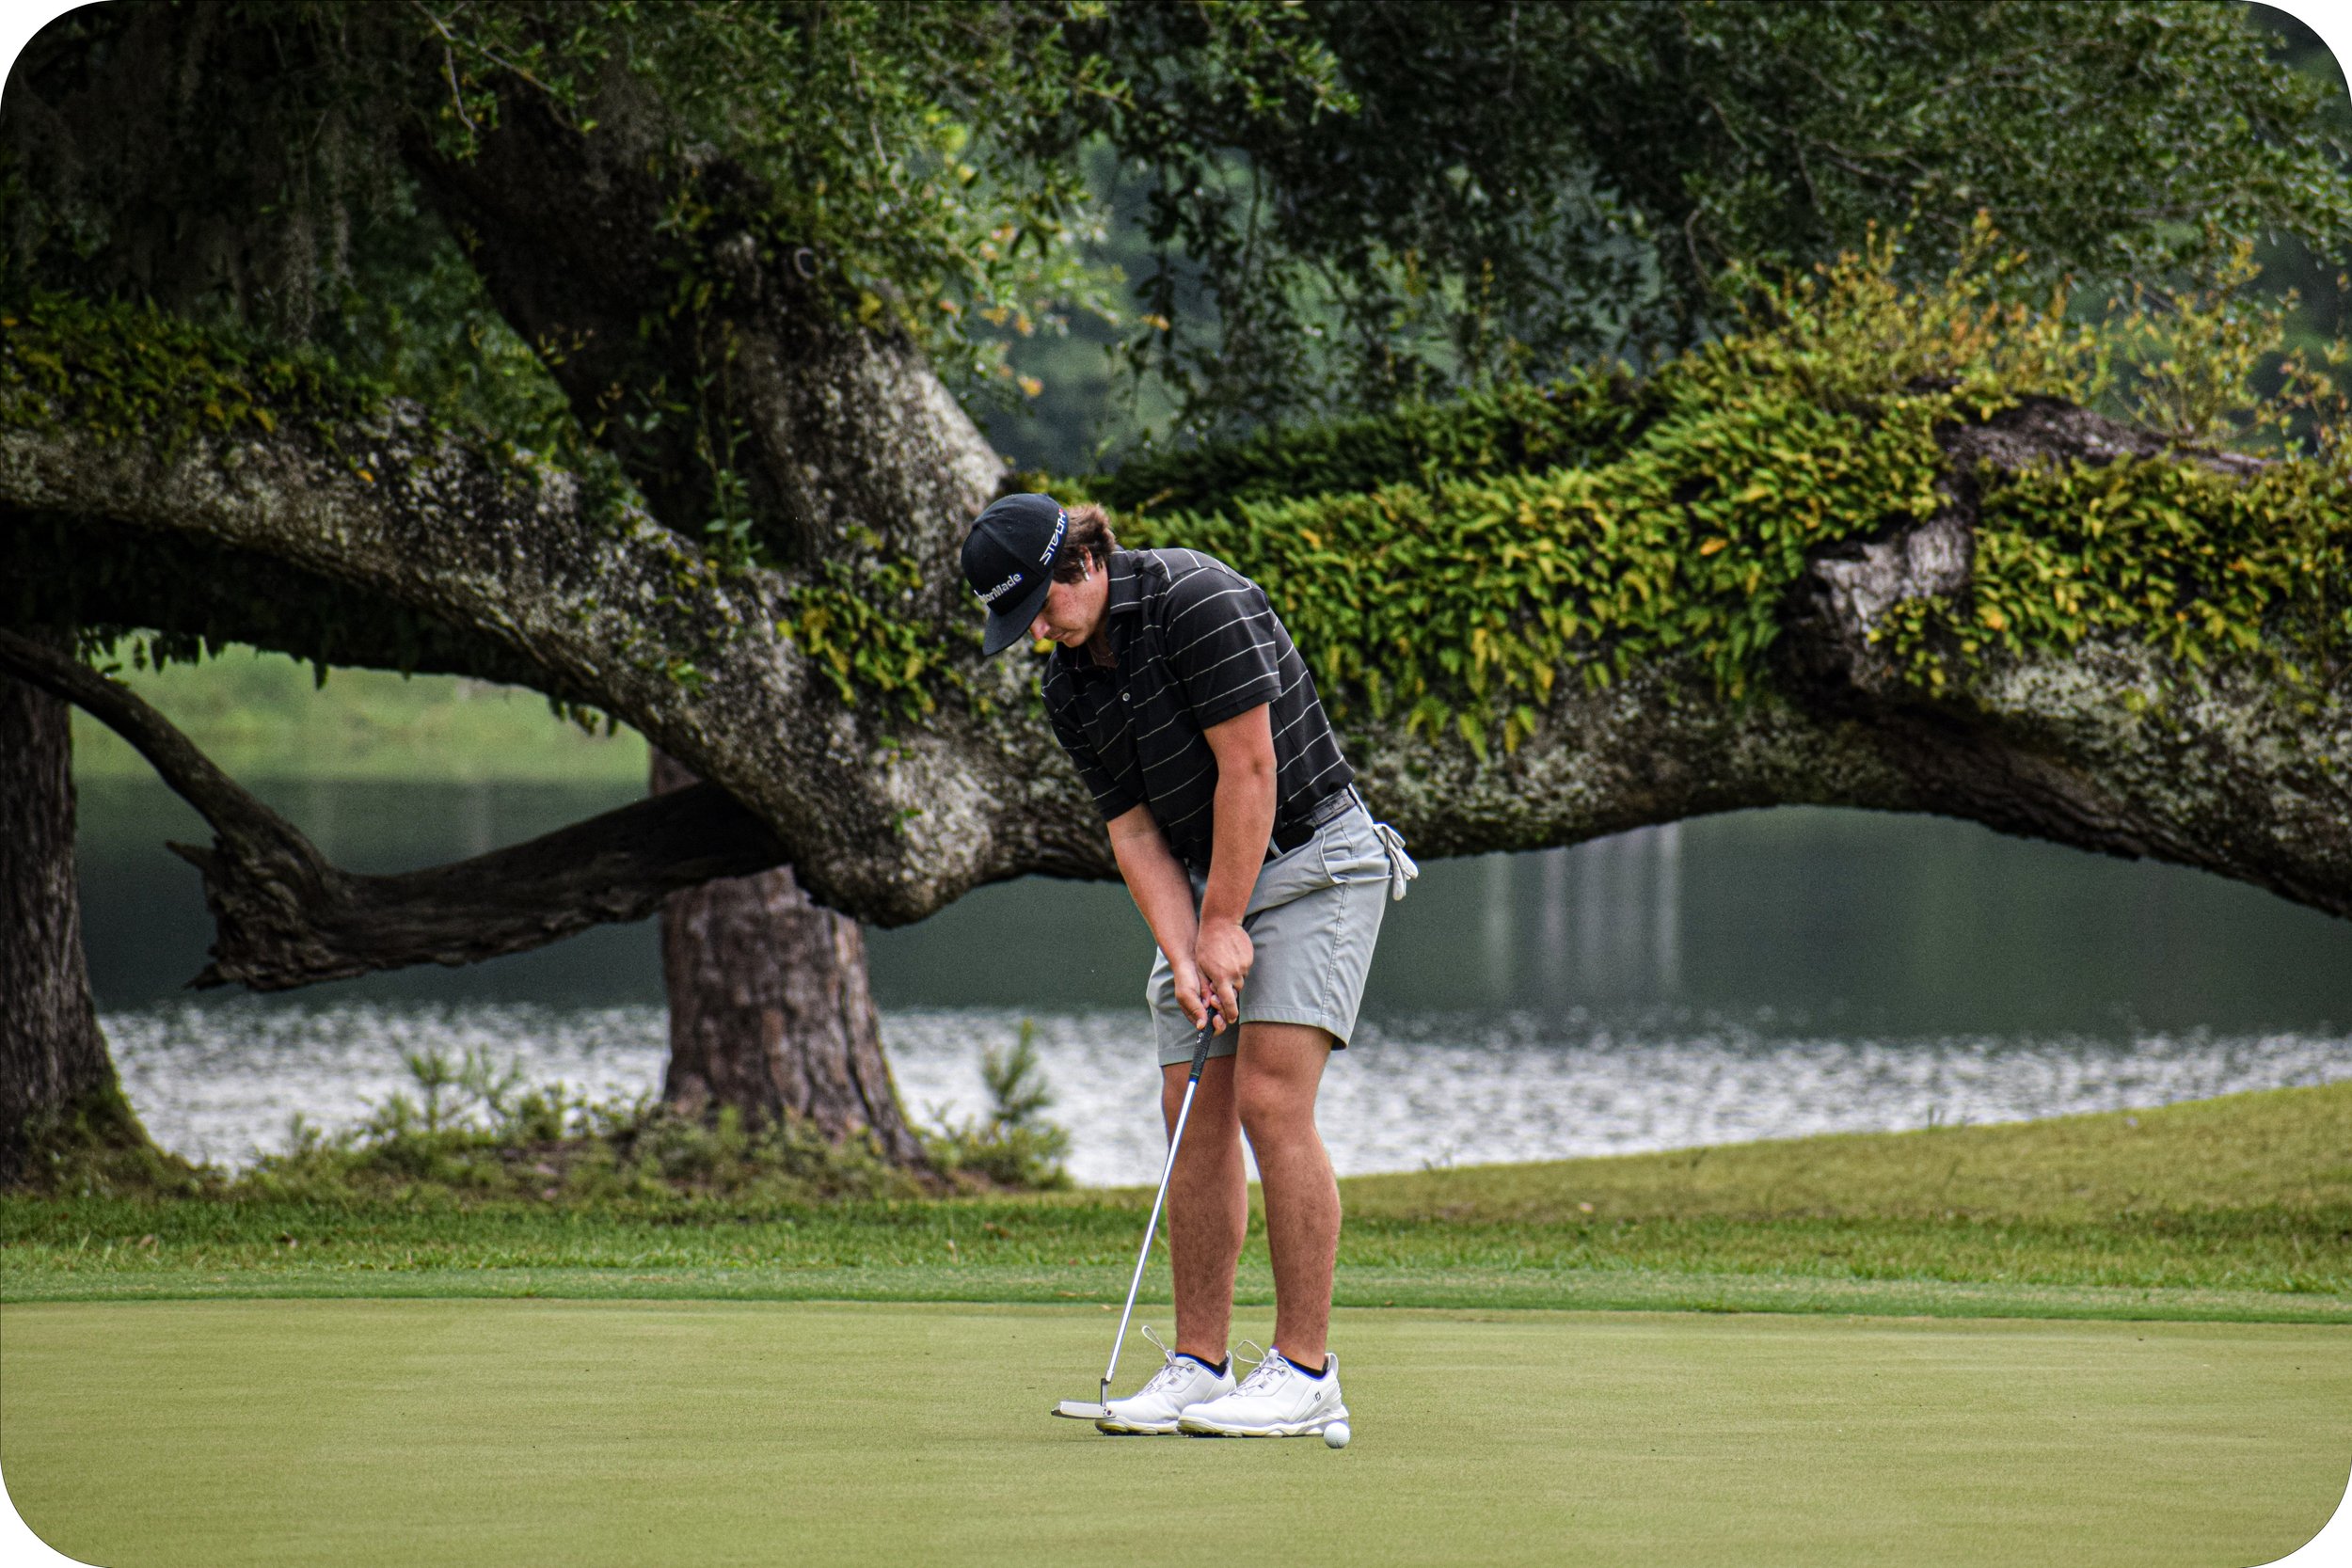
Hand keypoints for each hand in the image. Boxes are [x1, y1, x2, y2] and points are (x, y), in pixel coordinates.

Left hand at [1193, 917, 1251, 1034]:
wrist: (1220, 922)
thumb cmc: (1206, 945)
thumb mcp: (1200, 967)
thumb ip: (1206, 986)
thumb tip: (1209, 1003)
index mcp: (1221, 978)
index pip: (1228, 1004)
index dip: (1230, 1014)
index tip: (1229, 1019)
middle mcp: (1235, 974)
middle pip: (1235, 992)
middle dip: (1229, 990)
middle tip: (1220, 980)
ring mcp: (1244, 966)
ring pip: (1240, 979)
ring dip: (1233, 977)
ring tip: (1223, 963)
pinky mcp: (1249, 958)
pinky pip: (1244, 968)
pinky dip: (1238, 966)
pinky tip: (1230, 956)